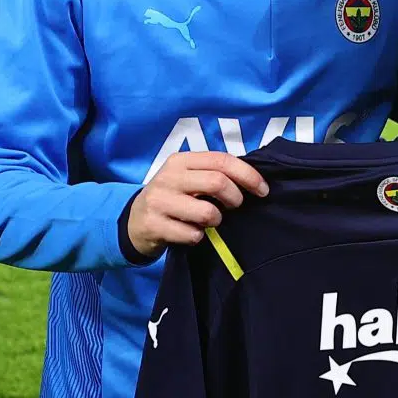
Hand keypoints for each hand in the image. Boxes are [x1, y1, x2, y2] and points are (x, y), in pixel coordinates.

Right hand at [126, 152, 268, 257]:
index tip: (263, 190)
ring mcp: (159, 201)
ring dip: (216, 221)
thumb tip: (253, 181)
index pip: (222, 160)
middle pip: (217, 182)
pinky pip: (192, 235)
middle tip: (235, 207)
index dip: (248, 175)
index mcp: (181, 161)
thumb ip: (213, 174)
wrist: (134, 221)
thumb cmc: (172, 198)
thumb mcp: (188, 178)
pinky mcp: (154, 225)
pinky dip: (199, 237)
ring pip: (207, 212)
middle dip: (235, 198)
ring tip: (210, 221)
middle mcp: (169, 177)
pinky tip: (192, 233)